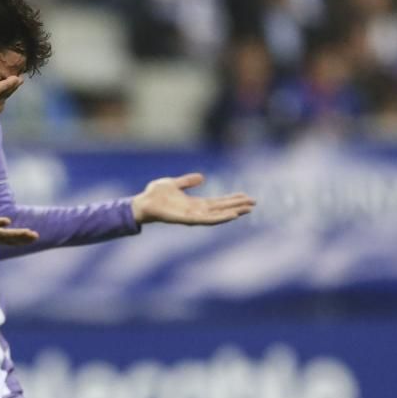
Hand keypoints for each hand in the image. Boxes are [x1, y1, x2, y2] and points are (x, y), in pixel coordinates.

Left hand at [131, 173, 254, 225]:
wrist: (142, 202)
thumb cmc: (154, 194)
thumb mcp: (174, 183)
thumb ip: (187, 181)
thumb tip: (202, 177)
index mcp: (194, 203)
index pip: (217, 202)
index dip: (231, 199)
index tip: (245, 196)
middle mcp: (196, 211)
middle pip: (221, 209)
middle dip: (237, 206)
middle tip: (254, 203)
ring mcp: (193, 216)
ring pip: (218, 215)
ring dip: (233, 212)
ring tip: (247, 209)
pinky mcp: (188, 219)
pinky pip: (208, 220)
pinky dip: (221, 218)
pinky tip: (232, 215)